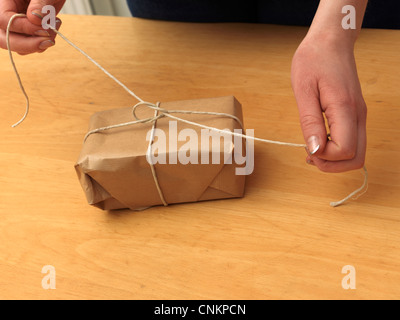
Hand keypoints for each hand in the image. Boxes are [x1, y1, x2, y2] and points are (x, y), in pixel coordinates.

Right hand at [0, 0, 64, 54]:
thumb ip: (39, 3)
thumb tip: (35, 19)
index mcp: (4, 2)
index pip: (4, 20)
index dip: (24, 28)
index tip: (44, 29)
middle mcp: (7, 15)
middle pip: (5, 39)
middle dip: (28, 45)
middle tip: (49, 41)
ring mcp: (17, 27)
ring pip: (19, 46)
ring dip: (40, 44)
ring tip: (55, 26)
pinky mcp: (28, 34)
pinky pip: (31, 47)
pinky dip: (44, 43)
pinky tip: (54, 28)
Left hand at [291, 35, 366, 172]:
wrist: (330, 41)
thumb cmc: (313, 60)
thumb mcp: (303, 90)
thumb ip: (310, 122)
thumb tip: (314, 149)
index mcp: (345, 109)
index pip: (345, 151)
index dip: (324, 157)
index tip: (306, 146)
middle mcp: (358, 115)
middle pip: (356, 159)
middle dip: (331, 165)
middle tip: (309, 153)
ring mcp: (359, 115)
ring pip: (356, 153)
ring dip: (334, 159)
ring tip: (312, 147)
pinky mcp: (354, 114)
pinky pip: (352, 141)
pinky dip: (336, 149)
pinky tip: (319, 140)